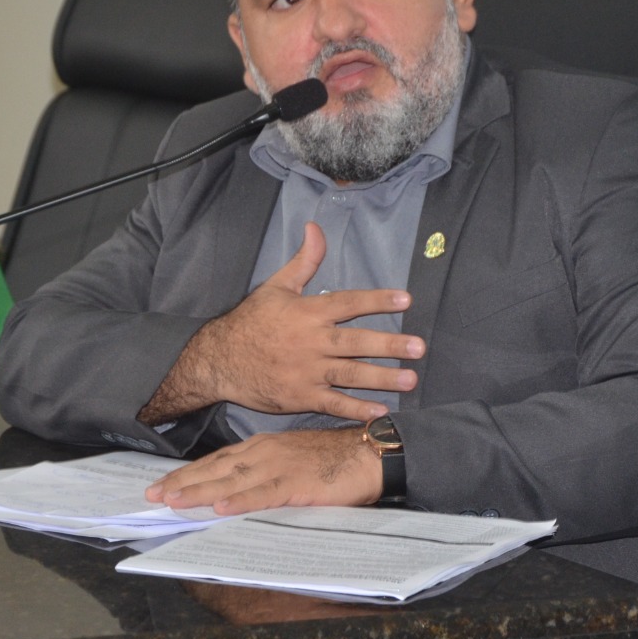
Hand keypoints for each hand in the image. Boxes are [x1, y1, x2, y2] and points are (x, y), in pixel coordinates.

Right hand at [137, 223, 422, 423]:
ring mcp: (306, 371)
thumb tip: (315, 227)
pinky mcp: (300, 396)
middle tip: (418, 347)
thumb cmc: (252, 321)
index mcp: (307, 312)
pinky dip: (355, 408)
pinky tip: (380, 411)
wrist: (219, 359)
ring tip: (410, 379)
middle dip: (389, 344)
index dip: (377, 300)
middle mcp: (310, 342)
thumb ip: (303, 260)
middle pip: (355, 342)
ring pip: (349, 374)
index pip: (348, 303)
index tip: (406, 300)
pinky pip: (333, 404)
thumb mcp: (276, 286)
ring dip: (381, 378)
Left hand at [144, 426, 380, 514]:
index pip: (217, 461)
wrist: (370, 453)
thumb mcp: (292, 461)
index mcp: (263, 447)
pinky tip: (222, 509)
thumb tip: (236, 495)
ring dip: (201, 492)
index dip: (188, 473)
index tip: (163, 485)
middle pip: (215, 469)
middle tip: (153, 495)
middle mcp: (265, 453)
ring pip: (232, 481)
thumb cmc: (334, 459)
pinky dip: (242, 501)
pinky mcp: (298, 483)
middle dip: (183, 483)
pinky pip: (264, 494)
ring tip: (174, 501)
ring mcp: (279, 467)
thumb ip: (265, 476)